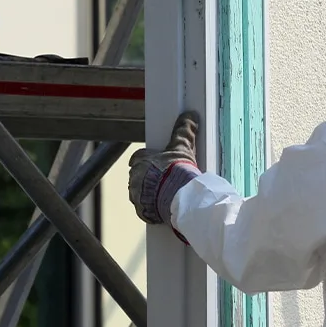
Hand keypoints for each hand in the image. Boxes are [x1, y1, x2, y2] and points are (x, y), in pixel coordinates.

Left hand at [128, 111, 200, 225]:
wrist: (180, 198)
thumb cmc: (178, 171)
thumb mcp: (183, 147)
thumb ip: (185, 130)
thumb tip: (191, 115)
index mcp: (140, 161)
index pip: (138, 157)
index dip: (146, 159)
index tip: (154, 161)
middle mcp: (134, 178)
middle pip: (138, 175)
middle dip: (148, 176)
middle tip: (163, 179)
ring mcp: (137, 196)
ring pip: (140, 192)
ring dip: (149, 192)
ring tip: (165, 193)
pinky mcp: (141, 211)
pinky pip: (144, 208)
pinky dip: (151, 207)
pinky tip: (163, 205)